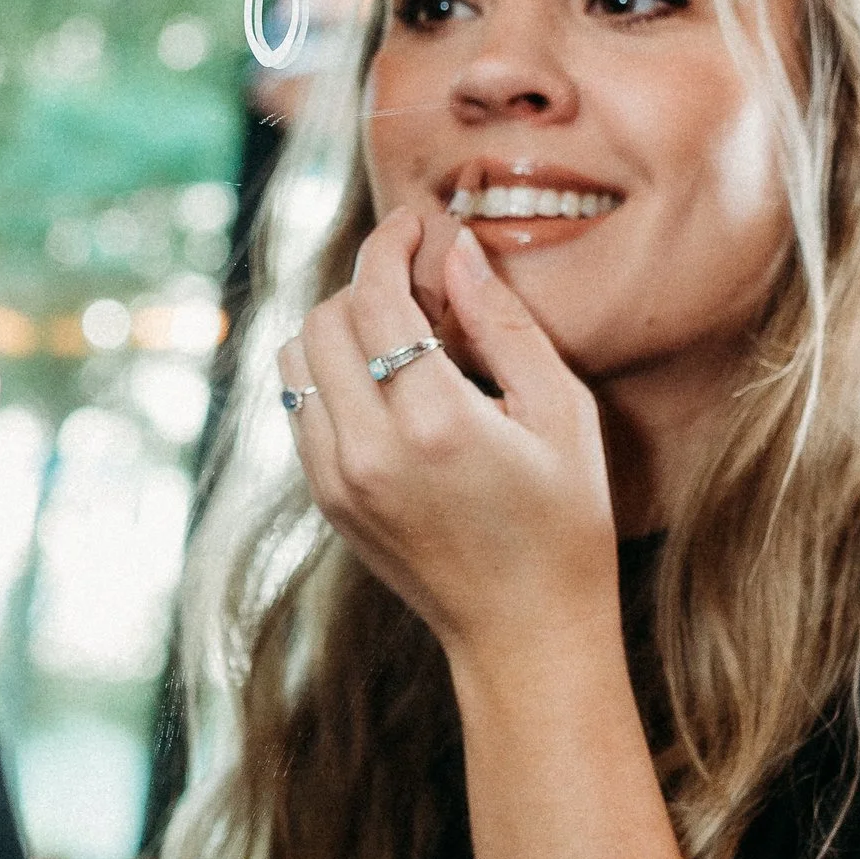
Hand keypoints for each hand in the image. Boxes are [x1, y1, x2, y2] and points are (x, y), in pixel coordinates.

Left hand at [278, 209, 617, 671]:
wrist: (524, 635)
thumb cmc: (565, 524)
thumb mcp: (562, 414)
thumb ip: (505, 323)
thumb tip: (456, 249)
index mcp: (435, 424)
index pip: (374, 298)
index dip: (389, 244)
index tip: (414, 223)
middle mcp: (369, 451)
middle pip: (323, 319)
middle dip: (365, 284)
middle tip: (419, 284)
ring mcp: (337, 480)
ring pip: (294, 361)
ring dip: (337, 327)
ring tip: (398, 332)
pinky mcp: (326, 501)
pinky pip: (299, 408)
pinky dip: (329, 375)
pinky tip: (385, 383)